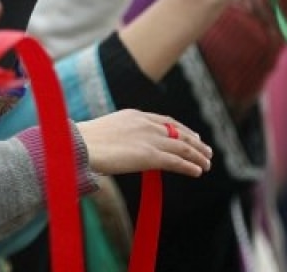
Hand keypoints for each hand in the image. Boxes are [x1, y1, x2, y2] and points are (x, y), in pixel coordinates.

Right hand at [77, 110, 212, 176]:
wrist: (80, 145)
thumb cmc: (84, 142)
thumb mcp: (106, 132)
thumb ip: (119, 137)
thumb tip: (118, 147)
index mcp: (134, 115)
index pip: (165, 121)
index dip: (182, 129)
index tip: (192, 135)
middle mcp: (146, 124)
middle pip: (179, 133)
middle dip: (195, 142)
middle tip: (207, 150)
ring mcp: (149, 139)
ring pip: (183, 147)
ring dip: (197, 156)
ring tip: (207, 164)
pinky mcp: (150, 156)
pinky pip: (177, 162)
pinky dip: (190, 166)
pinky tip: (198, 171)